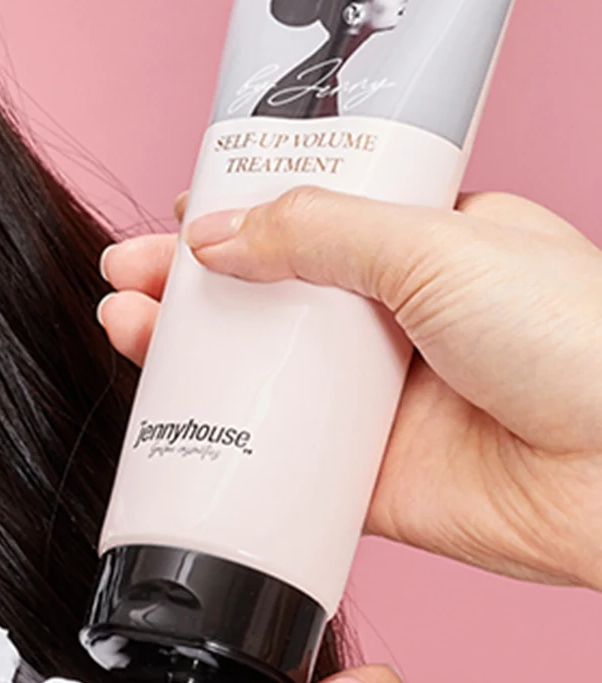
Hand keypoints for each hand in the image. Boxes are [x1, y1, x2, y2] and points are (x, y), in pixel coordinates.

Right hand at [97, 187, 601, 589]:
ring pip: (260, 371)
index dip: (239, 209)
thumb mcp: (437, 245)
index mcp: (422, 245)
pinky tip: (171, 413)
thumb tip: (218, 235)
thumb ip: (317, 231)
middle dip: (191, 282)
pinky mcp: (368, 474)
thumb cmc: (582, 340)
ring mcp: (377, 398)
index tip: (180, 209)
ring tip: (126, 325)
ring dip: (189, 352)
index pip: (307, 215)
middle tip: (127, 272)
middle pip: (267, 293)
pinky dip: (222, 438)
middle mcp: (394, 319)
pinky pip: (277, 454)